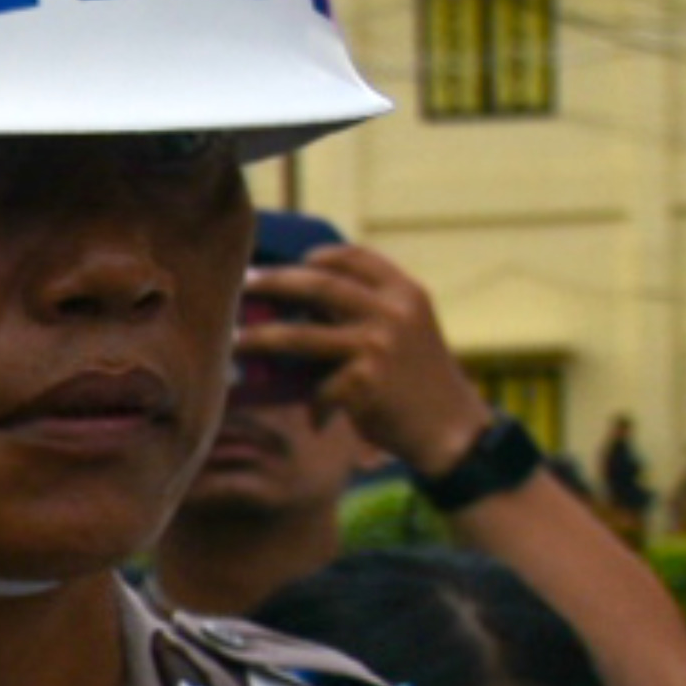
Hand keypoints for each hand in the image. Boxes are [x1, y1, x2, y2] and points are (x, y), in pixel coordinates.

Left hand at [246, 242, 494, 479]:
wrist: (451, 429)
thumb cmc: (421, 380)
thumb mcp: (408, 330)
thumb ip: (369, 309)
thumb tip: (300, 304)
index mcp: (404, 292)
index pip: (354, 257)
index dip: (318, 256)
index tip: (291, 263)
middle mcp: (392, 311)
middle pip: (317, 285)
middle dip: (274, 282)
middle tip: (244, 284)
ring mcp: (376, 345)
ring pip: (299, 337)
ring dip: (260, 340)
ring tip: (235, 342)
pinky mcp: (363, 382)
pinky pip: (318, 389)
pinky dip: (315, 406)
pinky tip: (319, 420)